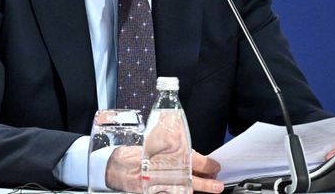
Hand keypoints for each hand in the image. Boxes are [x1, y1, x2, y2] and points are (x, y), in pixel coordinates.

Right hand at [105, 146, 222, 192]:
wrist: (116, 166)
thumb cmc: (136, 154)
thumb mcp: (155, 145)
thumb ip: (175, 152)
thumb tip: (194, 157)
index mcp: (166, 154)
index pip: (195, 159)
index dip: (208, 164)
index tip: (214, 165)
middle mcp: (164, 170)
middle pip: (192, 177)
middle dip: (207, 183)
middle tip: (218, 184)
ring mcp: (159, 184)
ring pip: (185, 189)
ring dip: (198, 190)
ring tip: (210, 190)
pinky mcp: (153, 193)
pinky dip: (181, 192)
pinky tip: (187, 192)